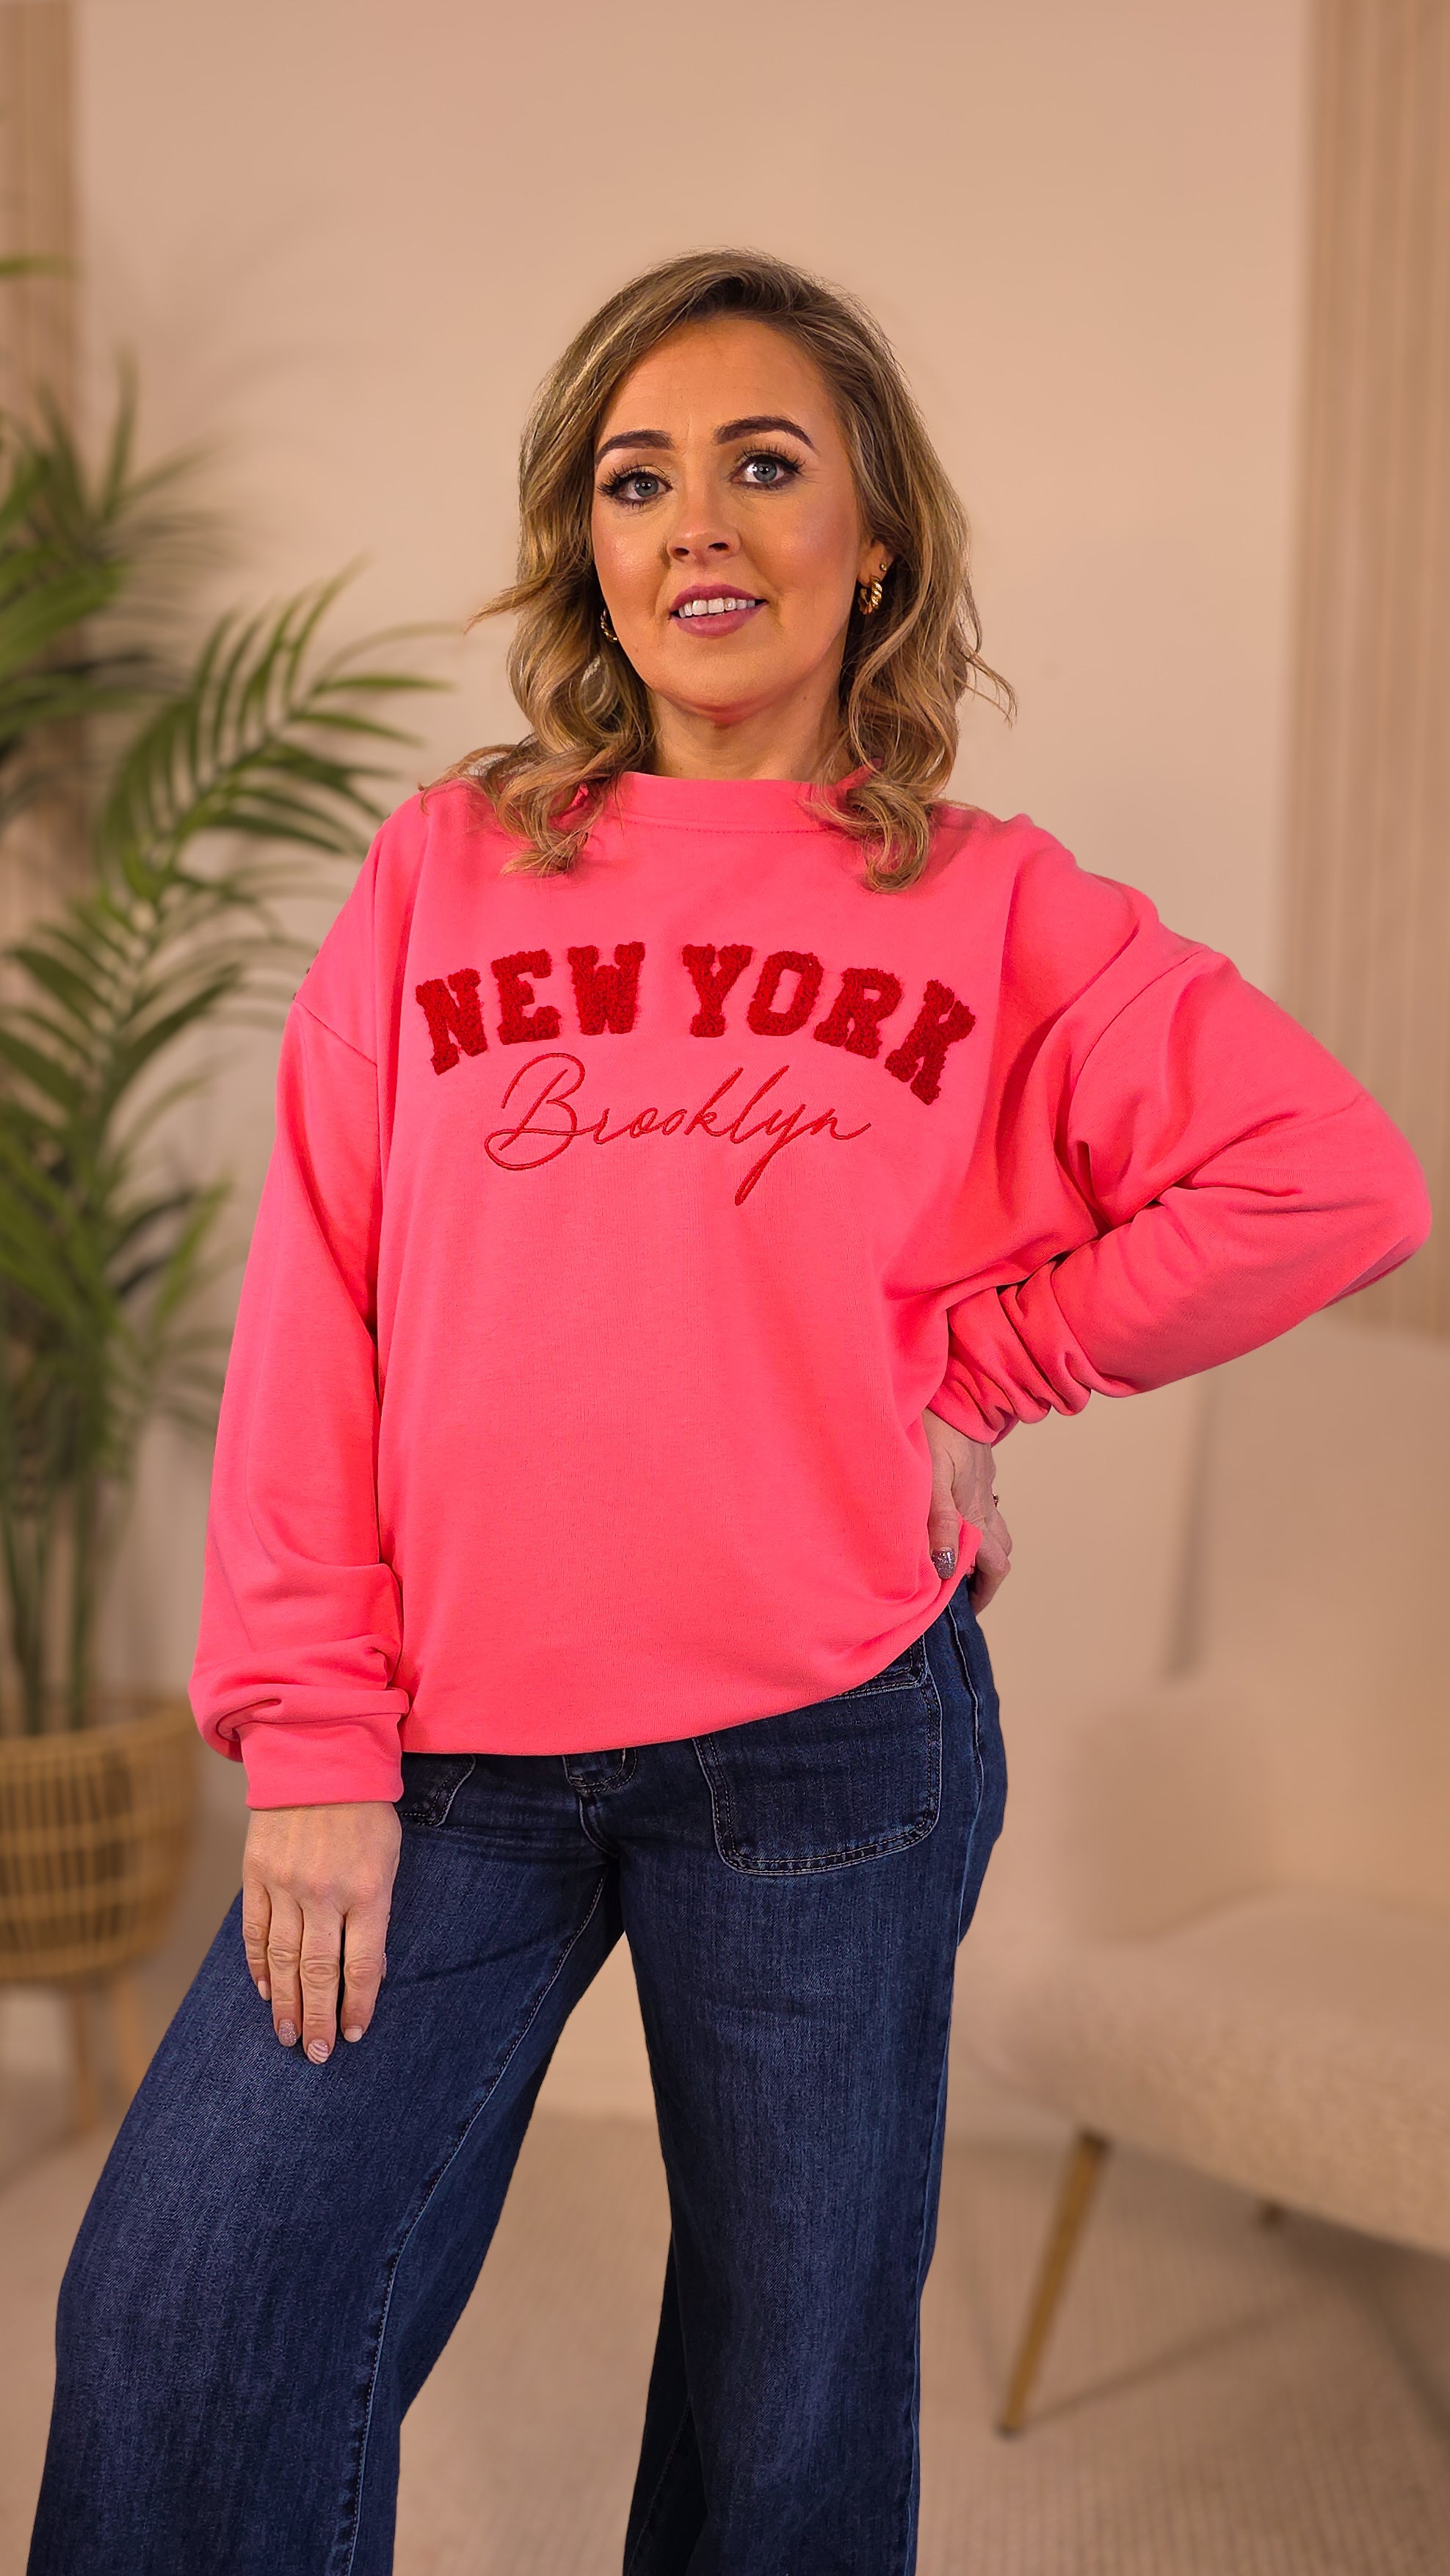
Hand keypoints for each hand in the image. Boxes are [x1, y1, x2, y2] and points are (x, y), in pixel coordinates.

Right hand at [241, 1800, 400, 2061]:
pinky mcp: (255, 1875)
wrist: (318, 1755)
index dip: (357, 2006)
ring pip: (280, 1961)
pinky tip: (263, 1991)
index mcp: (366, 1891)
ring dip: (285, 2005)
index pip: (361, 1966)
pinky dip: (257, 1966)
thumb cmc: (365, 1809)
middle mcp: (324, 1894)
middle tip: (317, 2055)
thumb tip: (368, 1969)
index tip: (353, 2034)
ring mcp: (285, 1885)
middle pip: (317, 1973)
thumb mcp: (388, 1857)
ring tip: (288, 2036)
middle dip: (318, 2020)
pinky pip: (254, 1931)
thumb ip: (377, 1911)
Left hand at [922, 1407, 1012, 1611]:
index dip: (984, 1593)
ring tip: (957, 1558)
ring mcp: (984, 1486)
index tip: (966, 1610)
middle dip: (987, 1575)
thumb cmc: (936, 1432)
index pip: (995, 1566)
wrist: (957, 1391)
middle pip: (1001, 1551)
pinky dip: (974, 1522)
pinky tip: (951, 1517)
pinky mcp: (977, 1470)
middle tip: (962, 1589)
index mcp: (975, 1514)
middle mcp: (985, 1504)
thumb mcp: (930, 1478)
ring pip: (995, 1527)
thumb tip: (945, 1566)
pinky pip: (984, 1505)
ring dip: (983, 1548)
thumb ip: (938, 1521)